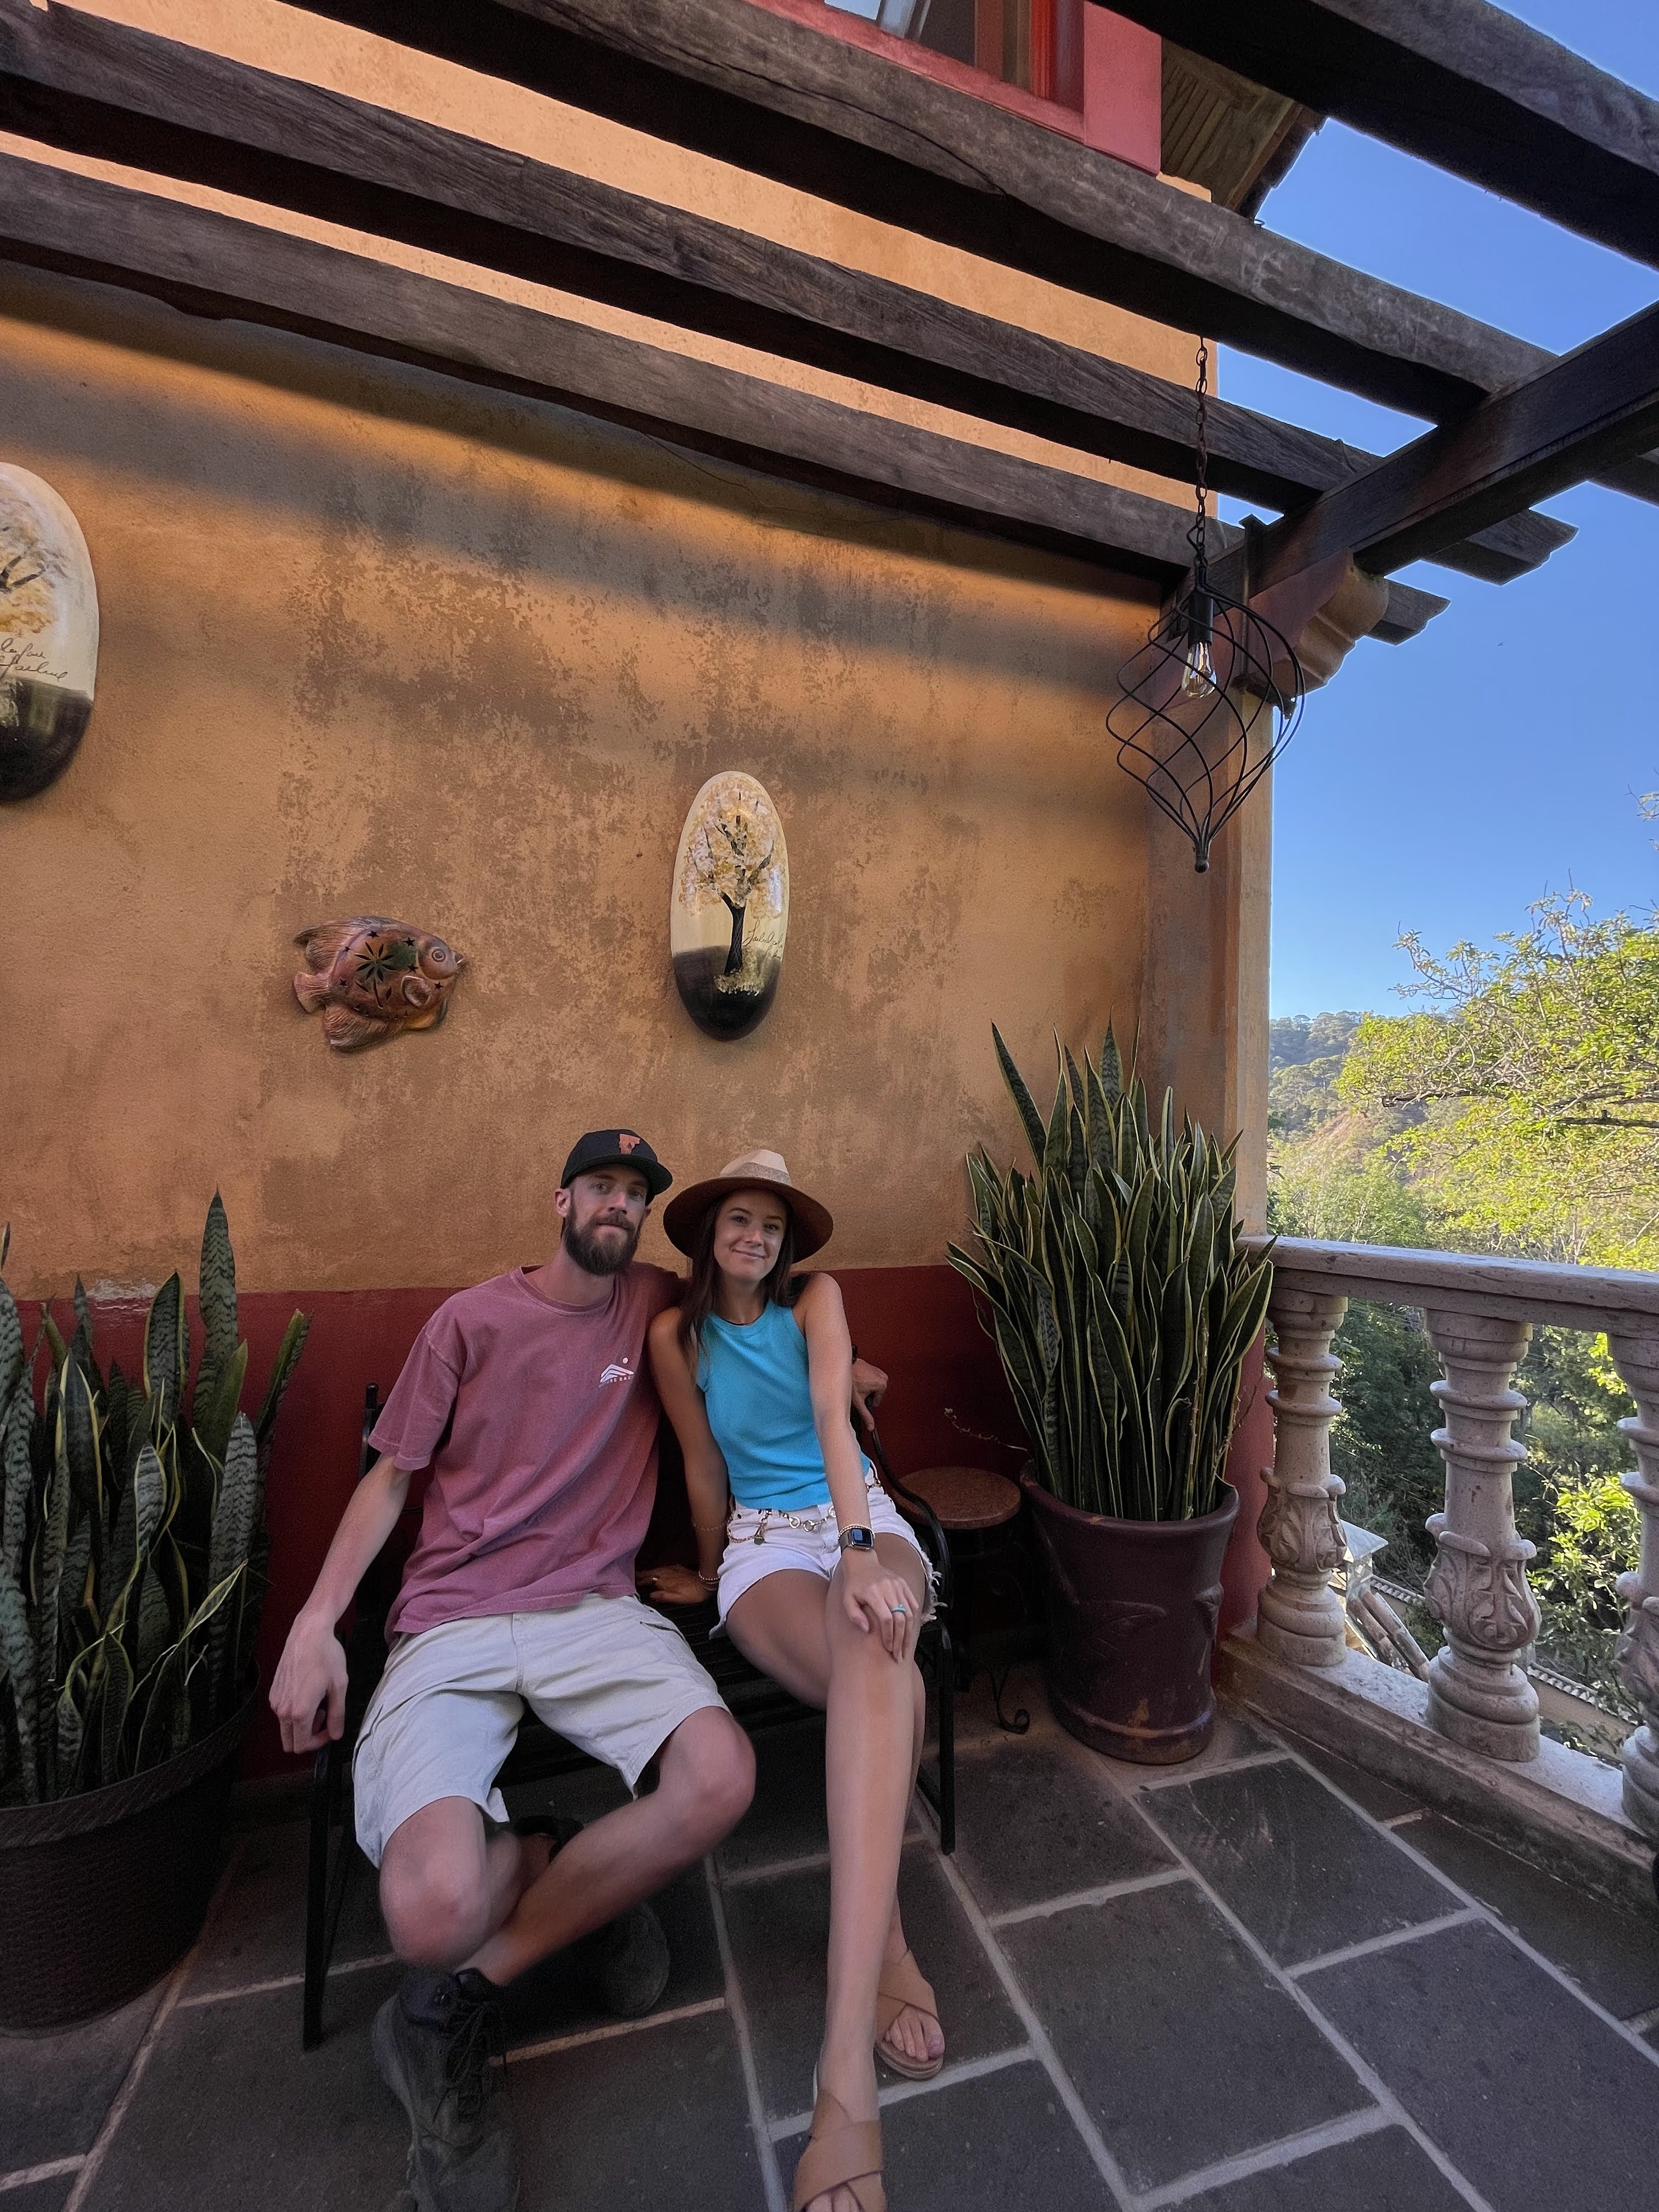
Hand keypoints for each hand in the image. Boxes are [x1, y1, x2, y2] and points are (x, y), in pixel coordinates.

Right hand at [269, 1610, 347, 1754]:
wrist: (308, 1633)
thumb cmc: (326, 1657)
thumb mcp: (339, 1687)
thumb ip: (337, 1716)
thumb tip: (335, 1735)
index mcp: (299, 1712)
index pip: (302, 1745)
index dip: (319, 1742)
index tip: (331, 1728)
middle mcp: (282, 1710)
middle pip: (290, 1743)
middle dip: (308, 1736)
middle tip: (324, 1716)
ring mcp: (275, 1701)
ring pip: (286, 1728)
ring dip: (302, 1723)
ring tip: (318, 1701)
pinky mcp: (273, 1691)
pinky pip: (282, 1713)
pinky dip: (294, 1711)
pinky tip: (308, 1692)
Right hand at [639, 1564, 714, 1606]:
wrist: (706, 1582)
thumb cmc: (693, 1594)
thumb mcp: (678, 1599)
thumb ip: (664, 1596)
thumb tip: (651, 1595)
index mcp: (665, 1582)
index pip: (649, 1580)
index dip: (641, 1581)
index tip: (633, 1581)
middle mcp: (667, 1574)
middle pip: (651, 1573)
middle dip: (643, 1574)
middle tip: (634, 1575)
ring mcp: (673, 1569)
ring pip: (657, 1569)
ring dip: (649, 1571)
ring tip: (642, 1573)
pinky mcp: (678, 1568)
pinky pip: (664, 1567)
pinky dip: (658, 1569)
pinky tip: (658, 1570)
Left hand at [838, 1549, 920, 1660]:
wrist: (862, 1562)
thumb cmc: (853, 1584)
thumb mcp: (847, 1599)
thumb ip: (855, 1616)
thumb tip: (867, 1630)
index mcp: (874, 1593)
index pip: (887, 1619)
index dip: (889, 1636)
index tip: (888, 1649)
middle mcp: (888, 1589)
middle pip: (901, 1618)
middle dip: (901, 1639)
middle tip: (899, 1655)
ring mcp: (898, 1585)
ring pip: (909, 1613)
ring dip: (909, 1633)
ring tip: (905, 1647)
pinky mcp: (903, 1584)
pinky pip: (913, 1603)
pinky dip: (913, 1618)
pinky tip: (910, 1631)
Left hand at [851, 1357, 887, 1433]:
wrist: (840, 1367)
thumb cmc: (849, 1380)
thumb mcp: (857, 1401)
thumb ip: (865, 1415)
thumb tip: (870, 1426)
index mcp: (882, 1384)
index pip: (877, 1401)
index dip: (866, 1401)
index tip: (860, 1397)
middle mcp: (882, 1376)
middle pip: (875, 1394)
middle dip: (866, 1394)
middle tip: (857, 1391)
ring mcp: (878, 1371)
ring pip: (872, 1387)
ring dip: (865, 1387)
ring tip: (856, 1384)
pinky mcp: (873, 1367)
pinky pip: (870, 1379)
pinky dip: (864, 1381)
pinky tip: (856, 1379)